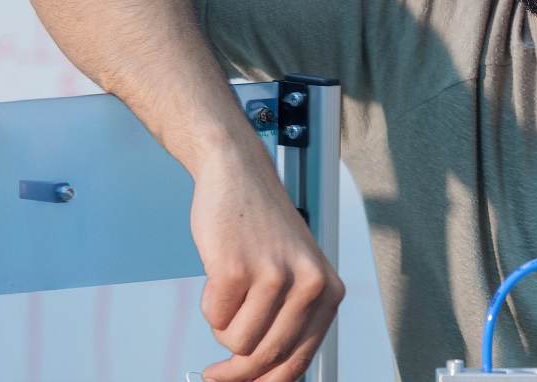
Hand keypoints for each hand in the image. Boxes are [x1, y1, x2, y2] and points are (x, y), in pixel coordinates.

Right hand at [189, 137, 344, 381]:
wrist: (239, 175)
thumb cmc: (262, 225)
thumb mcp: (296, 272)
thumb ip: (292, 320)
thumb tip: (266, 376)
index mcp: (328, 290)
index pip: (299, 362)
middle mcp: (309, 284)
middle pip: (265, 358)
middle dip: (235, 373)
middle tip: (214, 373)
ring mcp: (274, 276)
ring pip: (236, 344)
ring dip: (223, 327)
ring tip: (229, 292)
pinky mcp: (237, 269)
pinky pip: (213, 319)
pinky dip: (208, 305)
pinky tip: (219, 274)